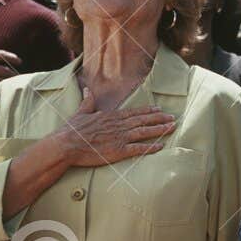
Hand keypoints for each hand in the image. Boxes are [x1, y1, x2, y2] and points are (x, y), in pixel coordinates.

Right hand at [51, 87, 175, 167]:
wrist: (67, 144)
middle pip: (143, 120)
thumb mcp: (81, 112)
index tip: (159, 109)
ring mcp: (120, 137)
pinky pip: (138, 148)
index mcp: (111, 116)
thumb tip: (87, 90)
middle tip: (173, 118)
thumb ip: (88, 101)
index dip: (148, 110)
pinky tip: (161, 146)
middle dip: (159, 118)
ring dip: (159, 129)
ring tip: (172, 128)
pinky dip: (151, 147)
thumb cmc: (72, 130)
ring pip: (144, 132)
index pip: (134, 112)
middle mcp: (118, 125)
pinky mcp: (118, 151)